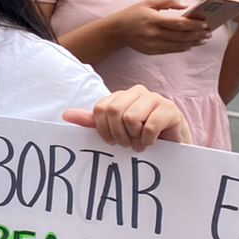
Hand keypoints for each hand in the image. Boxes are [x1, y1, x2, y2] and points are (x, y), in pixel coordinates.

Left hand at [64, 85, 191, 150]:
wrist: (172, 146)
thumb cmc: (140, 136)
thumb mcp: (114, 129)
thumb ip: (92, 121)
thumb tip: (66, 115)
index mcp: (120, 96)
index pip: (100, 109)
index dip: (103, 129)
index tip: (112, 141)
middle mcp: (137, 92)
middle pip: (114, 111)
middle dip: (118, 134)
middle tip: (127, 143)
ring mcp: (155, 98)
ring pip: (131, 117)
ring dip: (134, 137)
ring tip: (139, 143)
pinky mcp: (170, 109)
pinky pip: (150, 125)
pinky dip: (147, 139)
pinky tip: (151, 143)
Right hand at [114, 0, 210, 54]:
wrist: (117, 30)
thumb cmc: (134, 14)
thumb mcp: (148, 2)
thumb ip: (167, 1)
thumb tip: (185, 5)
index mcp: (154, 20)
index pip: (178, 24)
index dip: (193, 25)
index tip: (205, 24)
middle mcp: (154, 34)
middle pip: (181, 36)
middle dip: (197, 35)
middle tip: (209, 33)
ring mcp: (153, 44)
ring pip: (178, 45)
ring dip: (193, 43)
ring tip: (203, 39)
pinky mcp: (152, 51)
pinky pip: (171, 50)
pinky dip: (182, 48)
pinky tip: (190, 44)